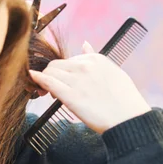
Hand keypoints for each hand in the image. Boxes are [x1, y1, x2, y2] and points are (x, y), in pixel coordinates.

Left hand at [30, 42, 150, 133]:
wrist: (129, 119)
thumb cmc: (125, 99)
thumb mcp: (114, 72)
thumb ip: (96, 57)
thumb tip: (84, 44)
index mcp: (96, 59)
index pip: (69, 60)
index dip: (63, 71)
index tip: (64, 81)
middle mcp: (85, 66)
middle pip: (56, 65)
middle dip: (52, 75)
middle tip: (53, 89)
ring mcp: (77, 80)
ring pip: (50, 72)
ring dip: (44, 80)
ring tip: (47, 92)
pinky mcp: (71, 96)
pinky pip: (49, 83)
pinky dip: (38, 79)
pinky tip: (32, 78)